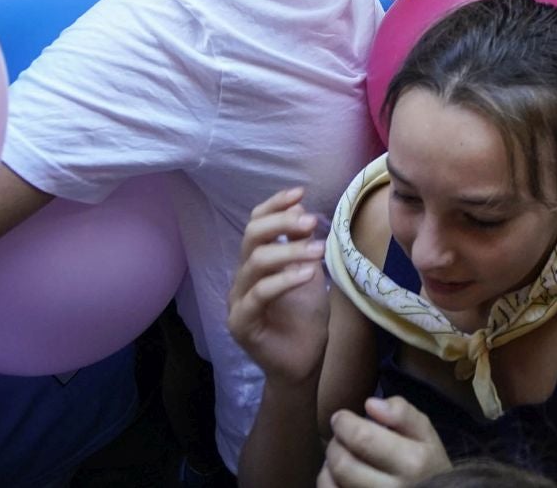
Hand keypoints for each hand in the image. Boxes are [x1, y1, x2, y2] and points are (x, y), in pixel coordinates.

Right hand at [226, 187, 328, 387]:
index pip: (256, 224)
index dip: (275, 205)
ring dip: (290, 250)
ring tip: (318, 250)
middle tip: (311, 222)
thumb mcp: (309, 273)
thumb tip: (301, 209)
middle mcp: (243, 277)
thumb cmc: (305, 319)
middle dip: (282, 223)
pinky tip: (309, 273)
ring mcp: (238, 300)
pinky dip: (285, 280)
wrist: (303, 363)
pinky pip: (259, 294)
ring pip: (256, 261)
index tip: (300, 193)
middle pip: (252, 236)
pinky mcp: (241, 323)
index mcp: (256, 263)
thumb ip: (302, 245)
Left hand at [321, 396, 451, 487]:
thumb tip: (370, 404)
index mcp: (412, 462)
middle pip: (342, 463)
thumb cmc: (427, 465)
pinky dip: (328, 483)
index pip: (362, 438)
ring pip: (331, 484)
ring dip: (329, 465)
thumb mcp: (425, 434)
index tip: (341, 417)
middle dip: (335, 444)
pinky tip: (339, 478)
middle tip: (341, 437)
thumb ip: (402, 413)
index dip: (344, 423)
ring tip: (342, 457)